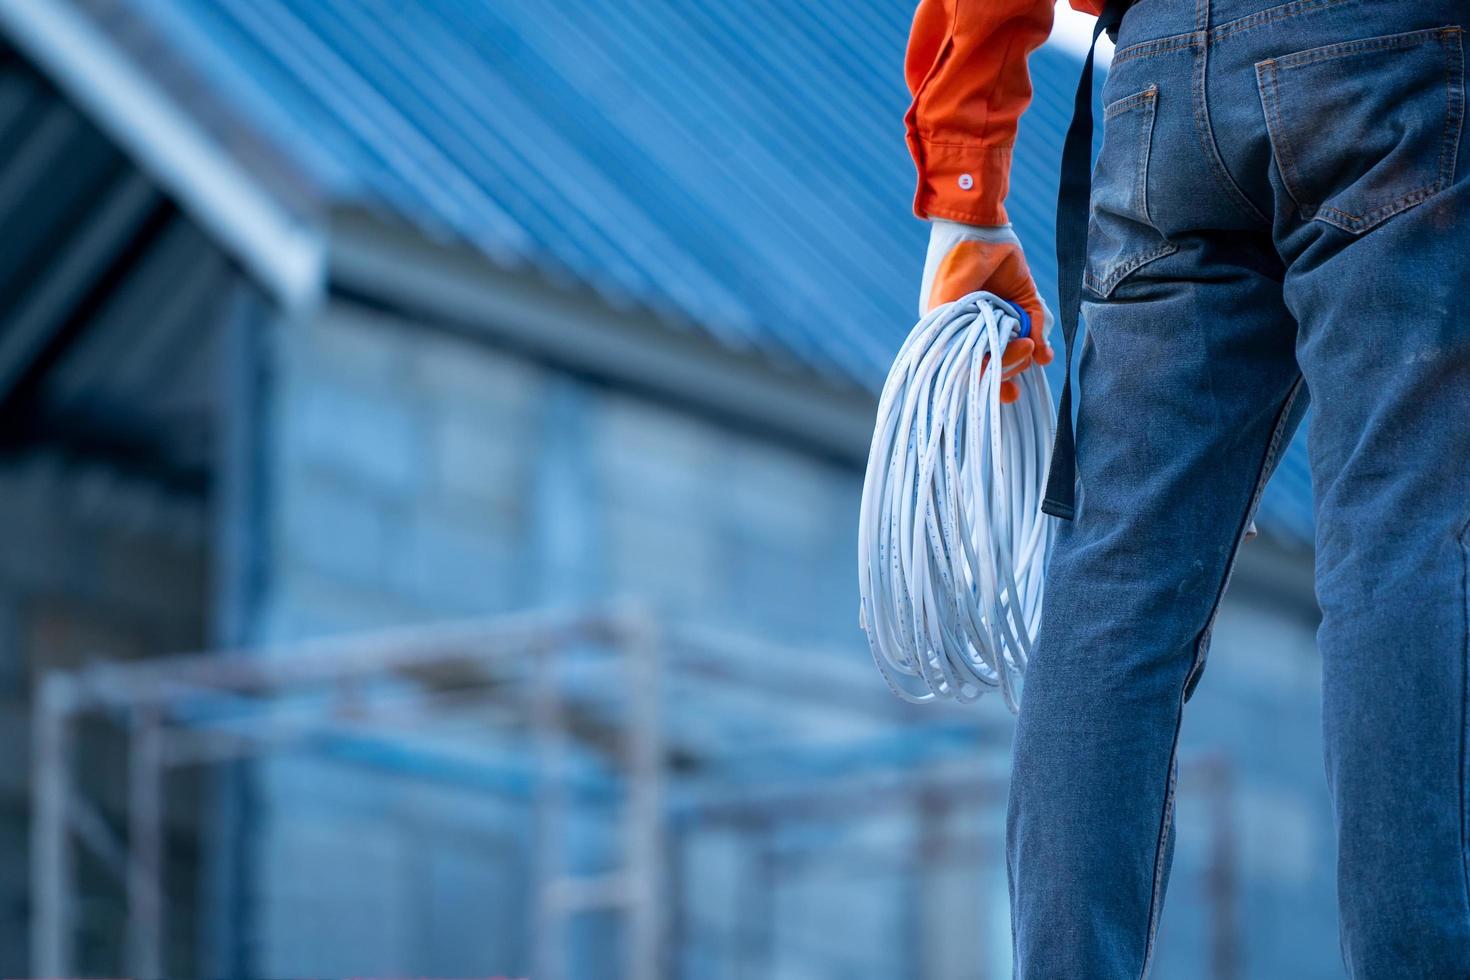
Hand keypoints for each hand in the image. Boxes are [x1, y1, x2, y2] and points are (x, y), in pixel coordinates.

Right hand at [919, 220, 1054, 403]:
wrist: (979, 226)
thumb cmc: (953, 263)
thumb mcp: (946, 301)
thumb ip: (955, 332)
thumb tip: (972, 367)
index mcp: (955, 333)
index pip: (971, 368)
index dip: (987, 383)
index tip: (1005, 392)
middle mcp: (978, 329)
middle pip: (997, 364)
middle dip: (1012, 365)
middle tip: (1024, 352)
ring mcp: (1002, 318)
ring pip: (1018, 351)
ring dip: (1027, 355)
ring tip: (1033, 348)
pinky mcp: (1024, 303)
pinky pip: (1035, 329)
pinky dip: (1043, 345)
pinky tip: (1045, 354)